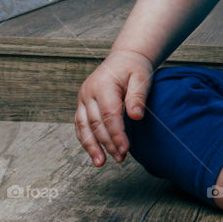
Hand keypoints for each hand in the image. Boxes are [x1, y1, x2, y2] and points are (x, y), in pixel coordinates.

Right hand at [75, 49, 153, 166]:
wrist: (124, 58)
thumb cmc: (135, 68)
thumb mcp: (141, 77)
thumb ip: (138, 96)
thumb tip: (136, 116)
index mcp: (103, 85)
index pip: (109, 115)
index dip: (116, 134)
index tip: (125, 149)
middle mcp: (88, 92)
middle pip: (96, 123)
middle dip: (107, 143)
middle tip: (120, 158)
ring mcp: (83, 98)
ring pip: (83, 126)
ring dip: (91, 146)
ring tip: (101, 163)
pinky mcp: (82, 104)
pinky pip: (80, 124)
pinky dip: (86, 139)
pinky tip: (94, 152)